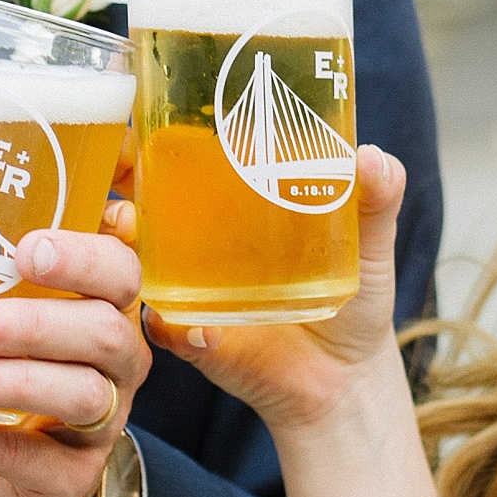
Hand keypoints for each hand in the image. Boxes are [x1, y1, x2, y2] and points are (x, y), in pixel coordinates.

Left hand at [0, 180, 150, 496]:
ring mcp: (102, 419)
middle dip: (37, 322)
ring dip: (13, 383)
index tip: (27, 248)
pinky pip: (24, 459)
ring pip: (80, 396)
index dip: (86, 256)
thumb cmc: (8, 358)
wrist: (29, 472)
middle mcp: (117, 357)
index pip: (121, 267)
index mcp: (102, 301)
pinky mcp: (70, 475)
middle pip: (106, 331)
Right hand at [145, 146, 410, 443]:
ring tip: (130, 227)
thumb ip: (376, 198)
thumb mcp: (371, 241)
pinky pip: (167, 327)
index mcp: (238, 205)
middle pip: (139, 198)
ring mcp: (193, 288)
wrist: (348, 375)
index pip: (182, 157)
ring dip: (123, 239)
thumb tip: (372, 158)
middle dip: (120, 176)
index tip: (137, 121)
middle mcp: (204, 240)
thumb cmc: (354, 299)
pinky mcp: (195, 337)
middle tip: (128, 165)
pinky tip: (203, 330)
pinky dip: (176, 326)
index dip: (147, 135)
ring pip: (132, 257)